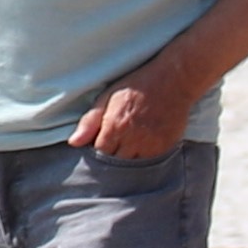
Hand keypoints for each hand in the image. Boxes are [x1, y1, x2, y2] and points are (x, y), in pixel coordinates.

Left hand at [70, 67, 194, 160]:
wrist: (173, 80)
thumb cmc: (136, 86)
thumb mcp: (107, 97)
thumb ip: (90, 121)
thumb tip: (74, 143)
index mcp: (114, 126)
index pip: (98, 153)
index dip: (97, 149)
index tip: (100, 143)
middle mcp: (132, 139)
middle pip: (114, 163)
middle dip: (111, 158)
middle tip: (113, 147)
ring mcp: (150, 145)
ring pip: (132, 167)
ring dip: (127, 161)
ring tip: (127, 148)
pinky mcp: (165, 148)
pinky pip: (150, 164)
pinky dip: (143, 160)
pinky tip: (142, 148)